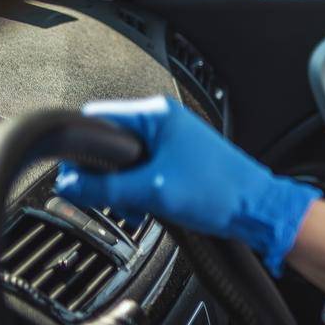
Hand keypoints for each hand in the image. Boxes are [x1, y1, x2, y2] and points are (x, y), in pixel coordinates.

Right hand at [55, 96, 319, 274]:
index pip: (95, 118)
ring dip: (123, 187)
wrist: (258, 210)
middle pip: (108, 142)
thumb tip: (66, 184)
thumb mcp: (152, 192)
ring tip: (137, 208)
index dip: (79, 150)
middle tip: (110, 200)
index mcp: (156, 114)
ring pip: (124, 160)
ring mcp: (172, 139)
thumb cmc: (219, 193)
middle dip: (104, 176)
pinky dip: (139, 190)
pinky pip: (143, 170)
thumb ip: (103, 188)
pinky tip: (148, 209)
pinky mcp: (178, 158)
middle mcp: (163, 119)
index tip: (74, 178)